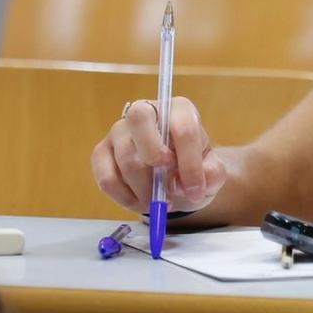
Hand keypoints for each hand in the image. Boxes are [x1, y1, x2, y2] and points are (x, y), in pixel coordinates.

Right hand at [91, 97, 224, 215]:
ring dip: (144, 190)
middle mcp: (145, 111)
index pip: (182, 128)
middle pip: (139, 119)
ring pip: (125, 158)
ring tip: (160, 202)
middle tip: (167, 187)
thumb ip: (211, 175)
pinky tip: (141, 203)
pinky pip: (106, 178)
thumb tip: (191, 182)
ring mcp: (119, 131)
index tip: (194, 189)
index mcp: (179, 109)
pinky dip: (125, 198)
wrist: (174, 179)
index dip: (189, 163)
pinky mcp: (101, 152)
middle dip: (154, 157)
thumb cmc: (194, 168)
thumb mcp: (212, 172)